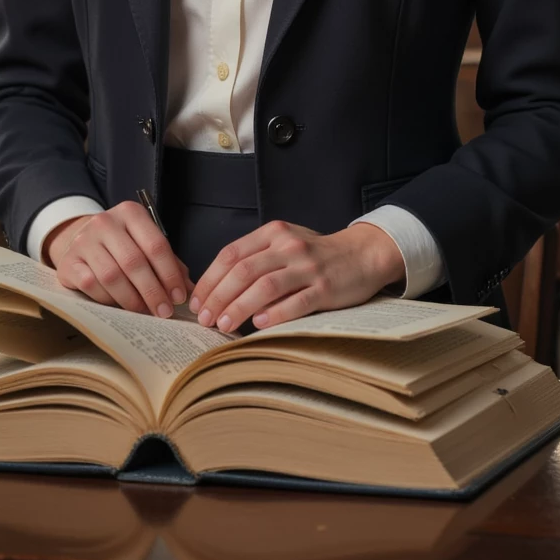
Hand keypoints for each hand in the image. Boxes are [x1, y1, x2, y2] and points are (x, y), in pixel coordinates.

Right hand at [45, 204, 193, 317]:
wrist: (82, 240)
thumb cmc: (122, 246)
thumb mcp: (145, 245)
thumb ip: (169, 263)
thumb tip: (190, 290)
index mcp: (131, 213)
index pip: (156, 244)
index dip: (169, 274)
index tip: (179, 297)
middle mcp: (105, 222)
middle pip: (134, 262)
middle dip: (153, 291)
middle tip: (164, 311)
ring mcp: (84, 240)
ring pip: (112, 275)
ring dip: (132, 299)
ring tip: (144, 312)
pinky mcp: (69, 261)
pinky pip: (91, 285)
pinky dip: (108, 299)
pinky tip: (119, 306)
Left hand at [189, 220, 405, 333]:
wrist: (362, 254)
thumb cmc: (316, 254)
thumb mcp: (285, 244)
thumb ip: (256, 258)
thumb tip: (217, 290)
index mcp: (273, 233)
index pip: (231, 254)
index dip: (210, 279)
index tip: (197, 301)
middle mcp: (288, 246)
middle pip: (243, 271)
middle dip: (218, 297)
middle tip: (204, 319)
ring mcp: (308, 267)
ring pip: (265, 287)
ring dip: (239, 308)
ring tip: (224, 325)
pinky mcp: (325, 288)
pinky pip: (295, 302)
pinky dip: (274, 314)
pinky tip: (258, 325)